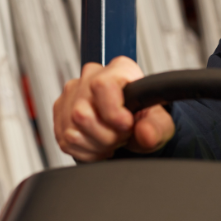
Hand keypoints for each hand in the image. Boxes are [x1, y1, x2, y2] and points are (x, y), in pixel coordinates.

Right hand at [53, 56, 175, 161]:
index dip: (113, 112)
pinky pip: (66, 141)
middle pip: (83, 113)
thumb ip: (158, 127)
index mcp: (118, 69)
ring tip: (112, 138)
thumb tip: (146, 133)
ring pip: (73, 131)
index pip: (102, 86)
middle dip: (107, 135)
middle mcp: (90, 77)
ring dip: (97, 144)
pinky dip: (86, 150)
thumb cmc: (145, 118)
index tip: (127, 125)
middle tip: (123, 134)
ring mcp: (71, 95)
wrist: (132, 127)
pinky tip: (100, 142)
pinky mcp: (60, 114)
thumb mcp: (161, 123)